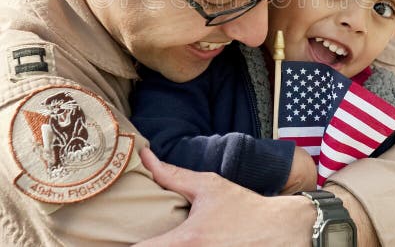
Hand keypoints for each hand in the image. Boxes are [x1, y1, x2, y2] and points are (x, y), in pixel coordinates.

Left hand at [134, 148, 314, 246]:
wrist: (280, 230)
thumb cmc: (244, 206)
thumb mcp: (209, 186)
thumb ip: (172, 175)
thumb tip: (146, 157)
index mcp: (185, 241)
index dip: (125, 246)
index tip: (114, 240)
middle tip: (137, 238)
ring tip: (160, 240)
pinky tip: (187, 245)